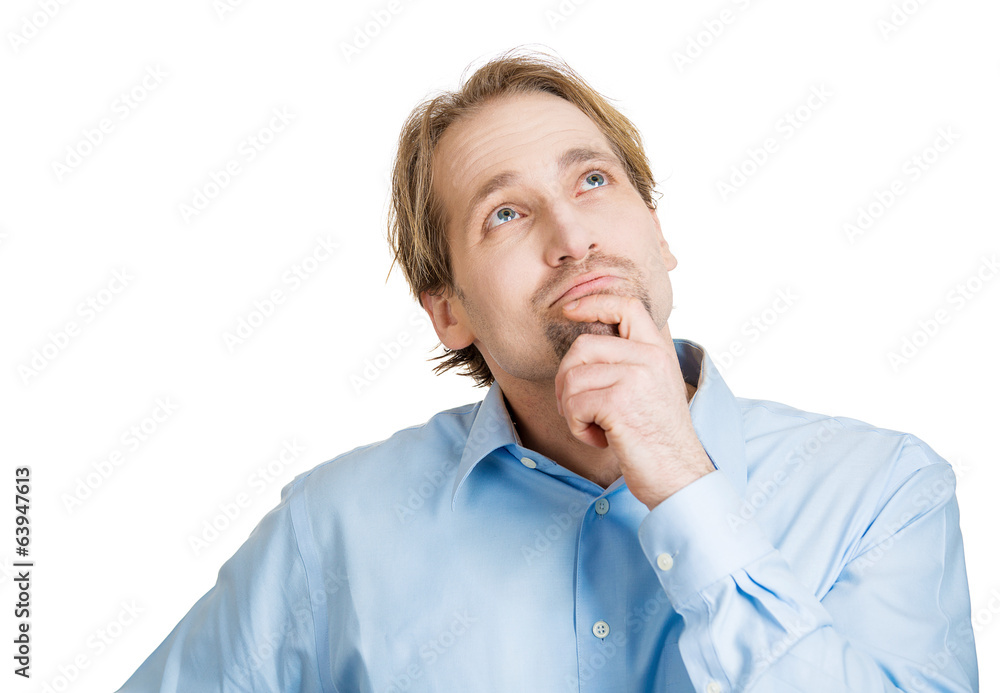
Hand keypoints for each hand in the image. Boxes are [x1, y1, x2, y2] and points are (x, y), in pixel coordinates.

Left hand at [553, 294, 714, 509]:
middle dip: (567, 379)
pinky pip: (573, 404)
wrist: (680, 476)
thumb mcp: (655, 387)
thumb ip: (631, 360)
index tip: (569, 309)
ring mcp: (635, 378)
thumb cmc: (658, 438)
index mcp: (658, 351)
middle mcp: (649, 358)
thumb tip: (586, 345)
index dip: (593, 302)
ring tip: (597, 427)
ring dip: (572, 409)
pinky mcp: (618, 402)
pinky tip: (601, 439)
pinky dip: (577, 427)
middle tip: (579, 408)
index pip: (626, 306)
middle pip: (582, 346)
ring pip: (571, 378)